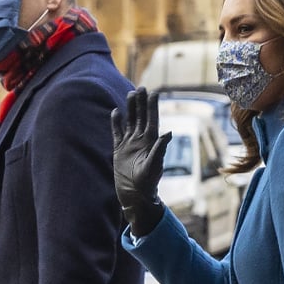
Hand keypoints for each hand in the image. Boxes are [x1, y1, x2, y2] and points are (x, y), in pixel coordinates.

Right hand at [110, 87, 169, 236]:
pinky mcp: (119, 151)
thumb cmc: (147, 184)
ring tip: (130, 94)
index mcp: (150, 143)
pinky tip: (116, 112)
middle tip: (141, 87)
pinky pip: (117, 133)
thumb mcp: (154, 166)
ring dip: (130, 109)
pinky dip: (116, 123)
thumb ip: (160, 149)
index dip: (152, 106)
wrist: (135, 196)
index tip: (154, 92)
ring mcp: (129, 145)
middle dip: (141, 103)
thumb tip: (168, 132)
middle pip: (140, 117)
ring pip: (129, 122)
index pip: (152, 120)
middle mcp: (141, 141)